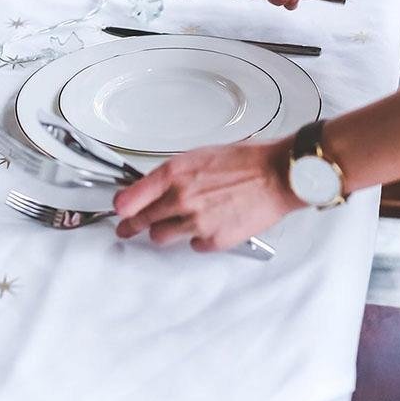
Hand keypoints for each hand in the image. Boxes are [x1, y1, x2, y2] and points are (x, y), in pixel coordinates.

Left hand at [113, 139, 303, 251]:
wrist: (279, 174)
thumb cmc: (249, 161)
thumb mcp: (204, 156)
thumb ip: (176, 174)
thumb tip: (159, 187)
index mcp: (175, 173)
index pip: (129, 199)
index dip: (122, 207)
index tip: (121, 211)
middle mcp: (181, 198)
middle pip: (141, 221)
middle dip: (132, 226)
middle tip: (127, 229)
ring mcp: (196, 222)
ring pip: (162, 237)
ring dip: (167, 230)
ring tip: (181, 222)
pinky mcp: (213, 240)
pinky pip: (193, 245)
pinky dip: (199, 236)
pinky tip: (212, 223)